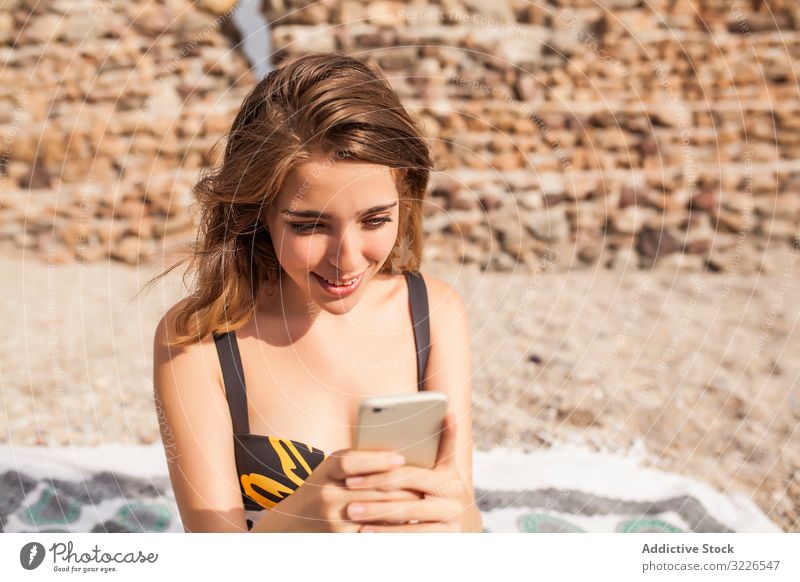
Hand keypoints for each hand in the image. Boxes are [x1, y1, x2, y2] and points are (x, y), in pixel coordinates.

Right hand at [265, 448, 423, 531]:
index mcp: (325, 471)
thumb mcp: (331, 470)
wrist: (293, 524)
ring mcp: (334, 520)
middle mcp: (327, 495)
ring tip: (421, 497)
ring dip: (401, 505)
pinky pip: (373, 530)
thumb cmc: (322, 488)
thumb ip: (358, 461)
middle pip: (369, 489)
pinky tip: (406, 519)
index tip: (401, 458)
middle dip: (400, 485)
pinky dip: (391, 524)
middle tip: (425, 480)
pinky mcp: (342, 539)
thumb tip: (397, 456)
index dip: (376, 459)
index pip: (348, 462)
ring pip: (376, 511)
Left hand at [344, 413, 472, 531]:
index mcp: (449, 478)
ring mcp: (450, 524)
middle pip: (406, 501)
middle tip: (348, 506)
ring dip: (377, 520)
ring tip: (354, 517)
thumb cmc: (447, 489)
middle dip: (374, 502)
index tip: (350, 479)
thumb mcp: (448, 467)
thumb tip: (449, 412)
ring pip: (407, 522)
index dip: (378, 477)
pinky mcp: (445, 541)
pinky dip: (387, 536)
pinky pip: (411, 539)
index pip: (407, 475)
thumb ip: (446, 442)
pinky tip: (367, 533)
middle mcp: (453, 501)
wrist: (468, 525)